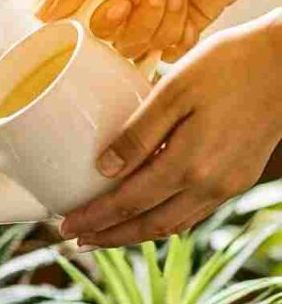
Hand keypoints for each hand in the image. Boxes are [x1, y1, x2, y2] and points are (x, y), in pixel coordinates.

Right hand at [36, 0, 281, 60]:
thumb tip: (41, 15)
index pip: (61, 4)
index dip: (75, 18)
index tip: (101, 8)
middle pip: (98, 35)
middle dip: (126, 21)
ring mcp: (143, 10)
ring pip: (130, 47)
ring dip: (156, 23)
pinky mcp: (170, 28)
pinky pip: (160, 54)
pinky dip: (175, 35)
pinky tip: (188, 9)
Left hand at [59, 10, 281, 247]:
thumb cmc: (232, 63)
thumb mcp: (175, 88)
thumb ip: (139, 133)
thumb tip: (103, 170)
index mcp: (188, 164)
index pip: (128, 203)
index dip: (94, 218)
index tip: (65, 226)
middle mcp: (208, 185)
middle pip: (148, 226)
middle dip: (109, 237)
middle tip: (78, 240)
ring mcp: (227, 187)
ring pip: (172, 226)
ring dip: (135, 235)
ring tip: (105, 235)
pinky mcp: (238, 180)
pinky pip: (193, 214)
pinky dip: (164, 222)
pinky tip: (148, 216)